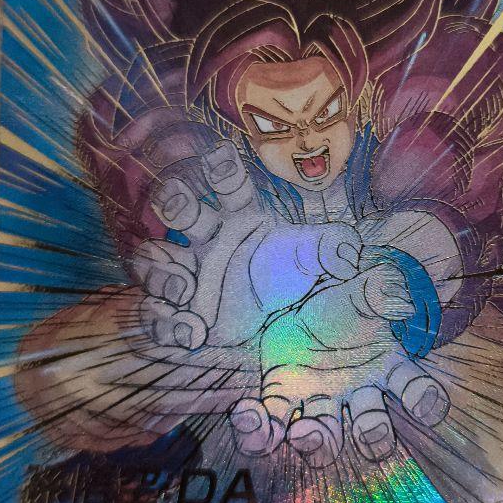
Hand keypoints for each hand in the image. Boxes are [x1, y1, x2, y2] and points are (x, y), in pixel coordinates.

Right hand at [130, 141, 361, 352]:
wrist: (310, 346)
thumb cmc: (318, 297)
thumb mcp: (330, 273)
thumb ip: (335, 256)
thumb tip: (347, 250)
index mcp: (247, 221)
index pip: (231, 187)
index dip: (223, 170)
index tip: (220, 157)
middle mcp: (213, 244)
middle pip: (183, 212)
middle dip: (175, 202)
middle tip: (175, 200)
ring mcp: (193, 280)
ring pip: (154, 261)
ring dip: (160, 271)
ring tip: (184, 291)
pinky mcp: (184, 319)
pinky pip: (156, 314)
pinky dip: (165, 323)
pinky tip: (191, 332)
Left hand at [229, 259, 450, 466]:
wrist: (259, 265)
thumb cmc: (306, 261)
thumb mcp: (324, 250)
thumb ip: (353, 261)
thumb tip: (396, 299)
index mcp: (381, 353)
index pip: (414, 386)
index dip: (426, 401)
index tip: (427, 408)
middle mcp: (353, 382)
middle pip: (373, 429)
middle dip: (371, 437)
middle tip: (366, 428)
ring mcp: (315, 392)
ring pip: (326, 440)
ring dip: (317, 445)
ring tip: (301, 430)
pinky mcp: (278, 392)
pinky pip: (272, 426)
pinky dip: (260, 432)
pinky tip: (247, 414)